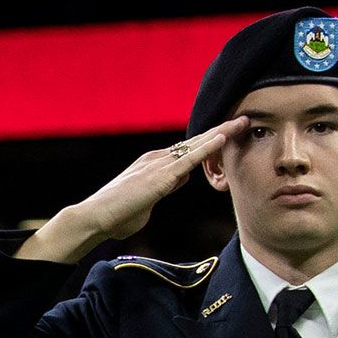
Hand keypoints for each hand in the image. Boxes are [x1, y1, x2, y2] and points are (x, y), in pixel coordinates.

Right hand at [17, 115, 249, 263]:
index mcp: (152, 164)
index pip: (187, 150)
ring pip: (196, 145)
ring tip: (242, 123)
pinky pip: (190, 158)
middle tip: (242, 120)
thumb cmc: (115, 217)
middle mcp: (157, 159)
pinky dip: (208, 147)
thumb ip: (164, 188)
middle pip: (195, 141)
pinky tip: (224, 138)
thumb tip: (179, 180)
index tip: (226, 134)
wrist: (95, 217)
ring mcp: (159, 165)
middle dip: (220, 131)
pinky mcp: (161, 176)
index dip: (208, 142)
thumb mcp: (147, 201)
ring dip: (221, 134)